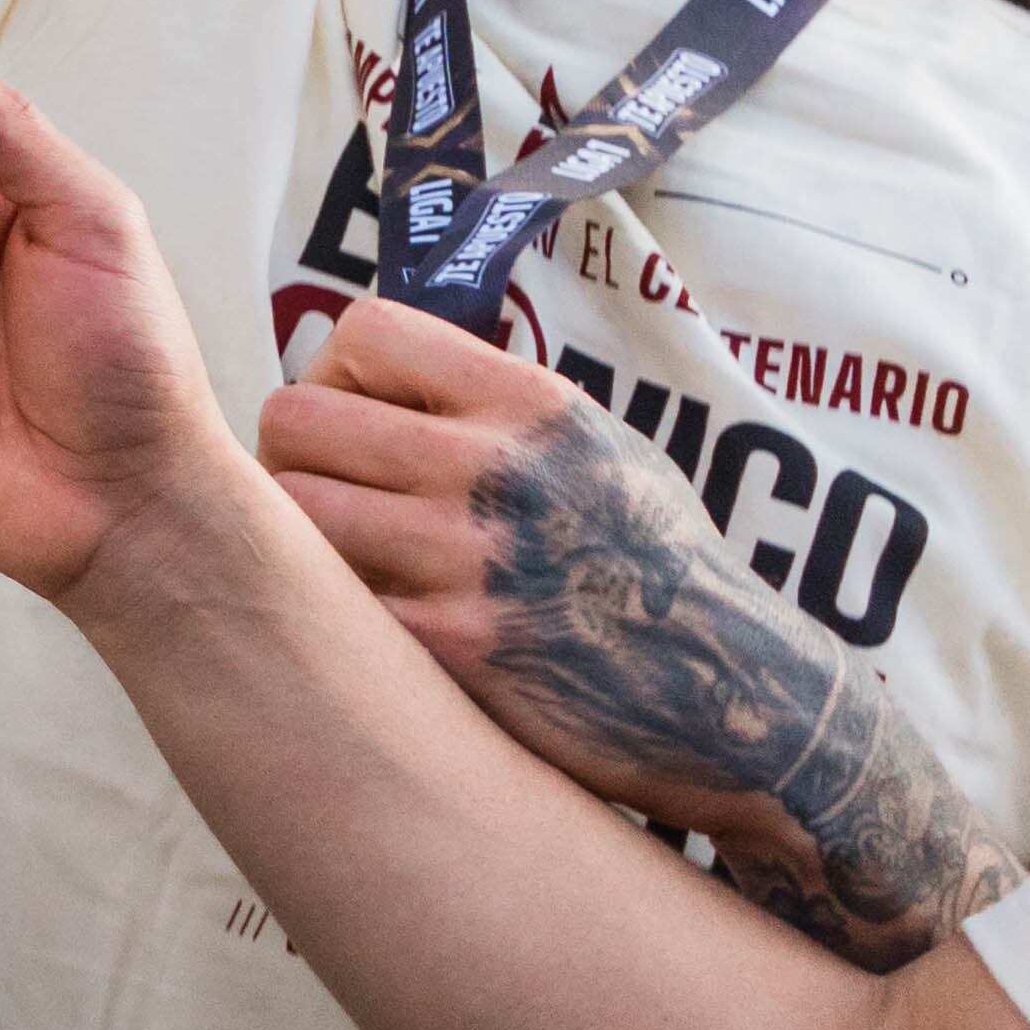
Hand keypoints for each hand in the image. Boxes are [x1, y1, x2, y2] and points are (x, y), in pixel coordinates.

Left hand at [257, 303, 1002, 963]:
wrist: (740, 698)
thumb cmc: (661, 569)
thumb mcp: (601, 448)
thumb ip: (497, 410)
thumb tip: (382, 383)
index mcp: (533, 403)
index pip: (365, 331)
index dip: (333, 372)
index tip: (351, 419)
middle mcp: (495, 468)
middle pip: (294, 418)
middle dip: (289, 459)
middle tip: (319, 500)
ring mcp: (469, 559)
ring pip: (293, 513)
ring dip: (296, 541)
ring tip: (333, 568)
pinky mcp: (454, 649)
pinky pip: (334, 606)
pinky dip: (333, 618)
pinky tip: (370, 635)